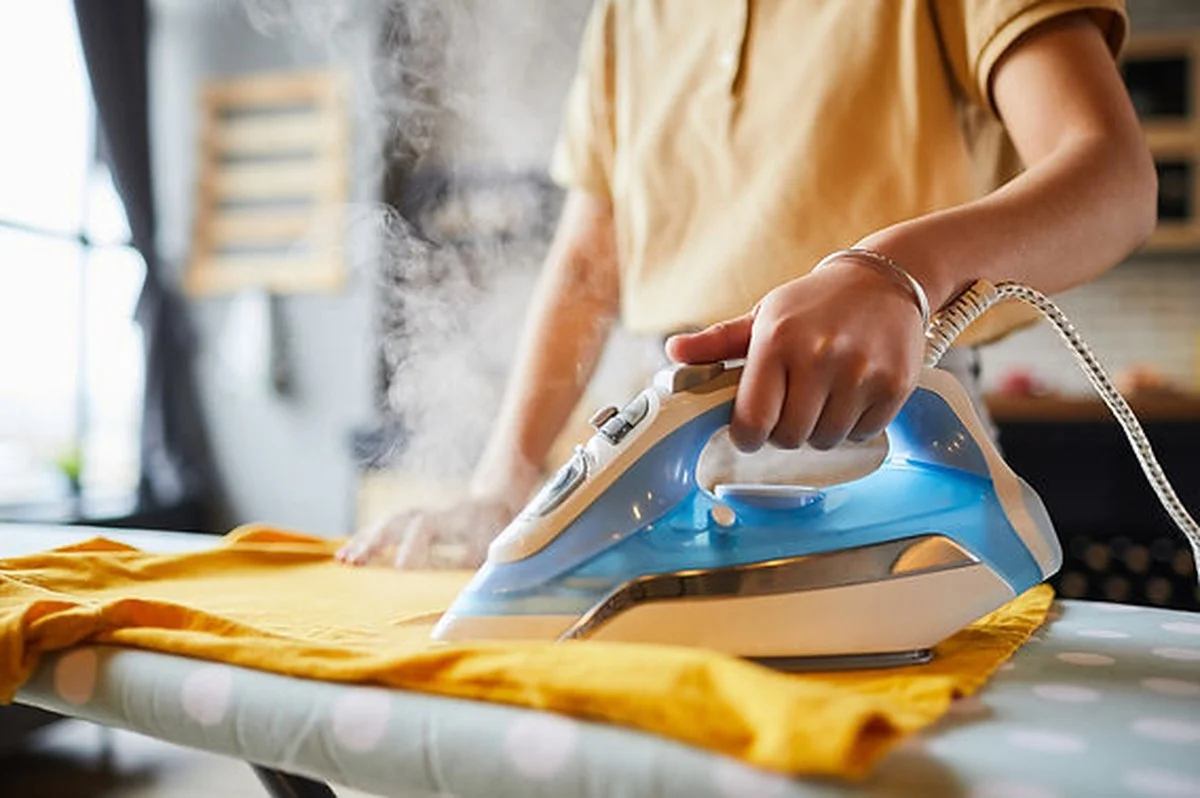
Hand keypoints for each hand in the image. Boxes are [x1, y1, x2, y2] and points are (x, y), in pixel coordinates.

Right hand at [335, 497, 517, 568]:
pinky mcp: (410, 522)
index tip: (400, 569)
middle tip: (357, 564)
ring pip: (386, 524)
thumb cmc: (498, 530)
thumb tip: (465, 576)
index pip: (426, 526)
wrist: (495, 503)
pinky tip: (345, 556)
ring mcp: (419, 514)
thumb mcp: (497, 544)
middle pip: (398, 521)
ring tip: (344, 560)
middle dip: (376, 542)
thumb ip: (480, 557)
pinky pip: (382, 529)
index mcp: (454, 517)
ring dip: (364, 541)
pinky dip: (363, 540)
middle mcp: (432, 512)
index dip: (412, 546)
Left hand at [665, 257, 925, 451]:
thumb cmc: (814, 304)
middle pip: (789, 438)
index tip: (752, 429)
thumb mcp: (764, 316)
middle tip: (793, 406)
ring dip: (820, 430)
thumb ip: (718, 342)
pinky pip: (863, 434)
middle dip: (785, 432)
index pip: (753, 421)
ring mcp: (860, 372)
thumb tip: (674, 352)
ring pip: (826, 440)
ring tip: (823, 396)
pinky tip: (852, 394)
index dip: (748, 435)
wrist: (883, 280)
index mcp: (777, 340)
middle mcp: (819, 356)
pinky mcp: (894, 384)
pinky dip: (854, 425)